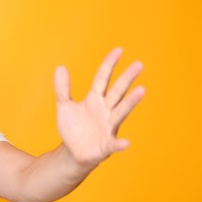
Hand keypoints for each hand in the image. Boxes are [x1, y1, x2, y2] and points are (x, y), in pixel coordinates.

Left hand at [54, 47, 144, 167]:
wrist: (72, 151)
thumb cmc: (74, 128)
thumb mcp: (65, 106)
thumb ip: (62, 89)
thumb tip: (60, 67)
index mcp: (95, 99)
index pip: (103, 79)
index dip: (109, 65)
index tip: (119, 50)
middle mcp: (105, 111)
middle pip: (117, 91)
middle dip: (126, 78)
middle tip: (139, 64)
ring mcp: (107, 127)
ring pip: (120, 112)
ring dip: (131, 102)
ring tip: (142, 90)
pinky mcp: (106, 145)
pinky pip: (114, 144)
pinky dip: (120, 144)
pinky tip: (126, 142)